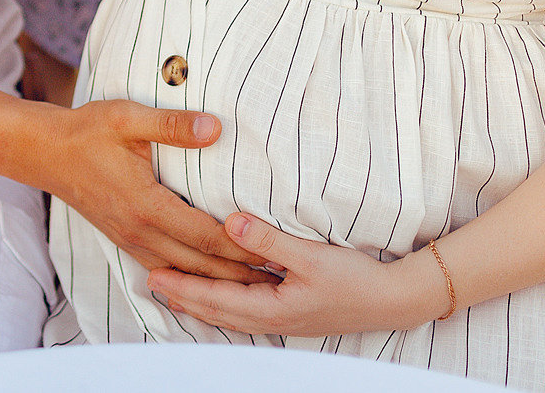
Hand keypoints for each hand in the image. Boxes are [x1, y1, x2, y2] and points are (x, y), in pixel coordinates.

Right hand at [39, 100, 274, 282]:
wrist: (43, 152)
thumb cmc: (86, 131)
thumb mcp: (128, 118)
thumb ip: (172, 125)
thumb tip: (215, 128)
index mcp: (146, 205)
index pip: (206, 236)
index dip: (243, 247)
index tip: (276, 252)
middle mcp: (139, 231)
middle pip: (200, 264)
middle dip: (240, 275)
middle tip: (279, 280)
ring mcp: (130, 239)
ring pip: (183, 272)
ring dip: (219, 282)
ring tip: (255, 286)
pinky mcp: (124, 239)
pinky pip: (164, 268)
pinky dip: (192, 277)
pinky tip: (209, 280)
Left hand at [147, 213, 447, 335]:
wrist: (393, 300)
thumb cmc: (355, 279)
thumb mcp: (310, 256)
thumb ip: (267, 241)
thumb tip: (229, 224)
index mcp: (271, 308)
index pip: (215, 297)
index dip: (183, 286)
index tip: (154, 273)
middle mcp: (271, 320)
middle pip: (216, 310)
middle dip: (183, 296)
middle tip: (150, 281)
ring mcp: (281, 321)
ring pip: (228, 314)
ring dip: (199, 302)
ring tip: (173, 291)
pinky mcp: (291, 315)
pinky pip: (244, 313)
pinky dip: (222, 305)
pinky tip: (216, 297)